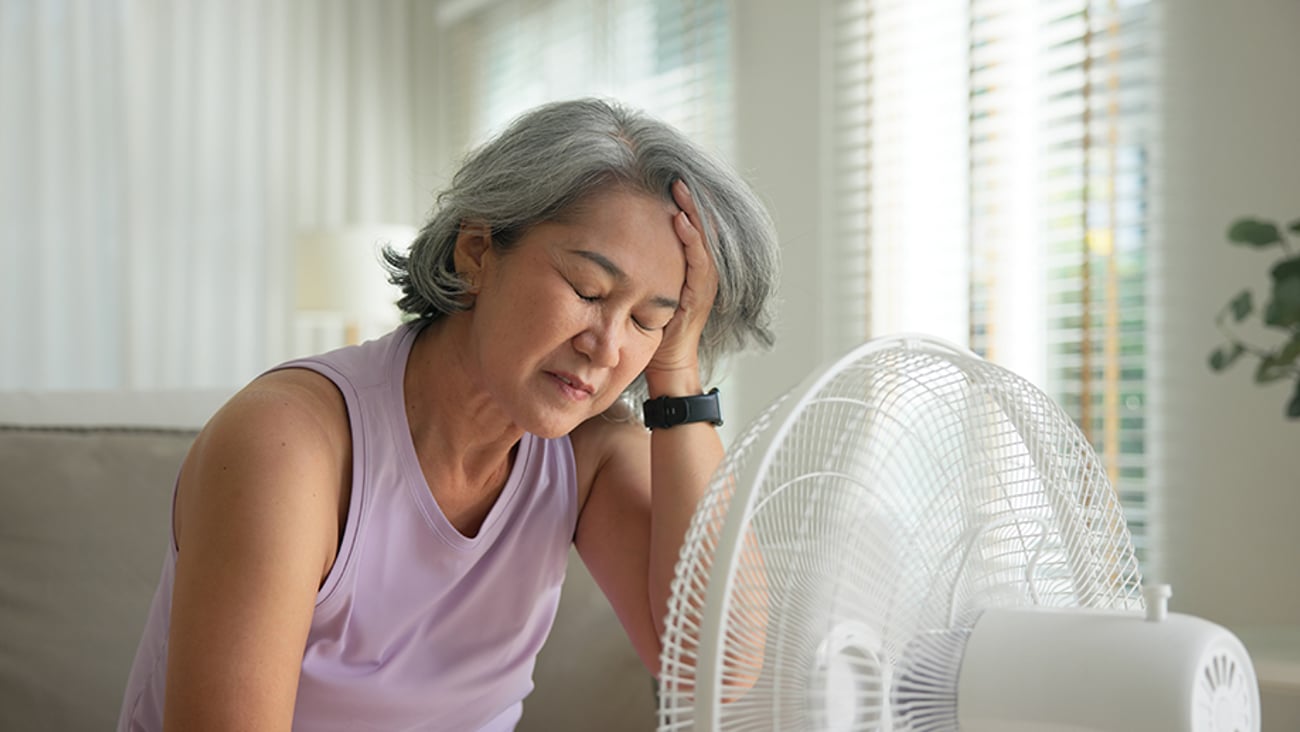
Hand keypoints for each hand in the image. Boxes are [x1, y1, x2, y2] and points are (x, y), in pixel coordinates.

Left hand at [644, 180, 718, 392]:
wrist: (667, 364)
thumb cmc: (650, 328)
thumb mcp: (641, 289)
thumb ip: (634, 269)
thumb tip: (607, 241)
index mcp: (687, 269)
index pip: (688, 229)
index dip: (680, 205)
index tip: (665, 182)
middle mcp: (699, 272)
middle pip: (699, 228)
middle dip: (688, 201)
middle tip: (674, 176)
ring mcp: (702, 283)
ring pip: (702, 239)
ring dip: (692, 213)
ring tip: (680, 190)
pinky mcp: (699, 295)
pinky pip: (699, 261)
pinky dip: (691, 240)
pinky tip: (680, 221)